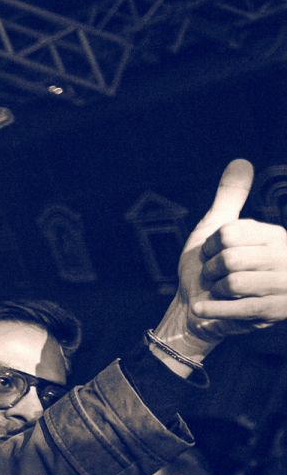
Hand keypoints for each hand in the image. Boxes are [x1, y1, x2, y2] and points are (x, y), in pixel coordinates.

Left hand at [157, 159, 286, 357]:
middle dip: (210, 271)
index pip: (229, 233)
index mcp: (275, 235)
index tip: (209, 256)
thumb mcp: (216, 229)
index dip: (208, 247)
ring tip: (216, 292)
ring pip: (234, 282)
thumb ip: (230, 198)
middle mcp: (286, 258)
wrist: (196, 311)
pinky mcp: (275, 312)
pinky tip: (201, 307)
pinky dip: (213, 308)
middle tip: (212, 278)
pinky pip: (241, 307)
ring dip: (213, 291)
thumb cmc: (207, 270)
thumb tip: (241, 161)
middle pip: (231, 258)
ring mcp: (284, 286)